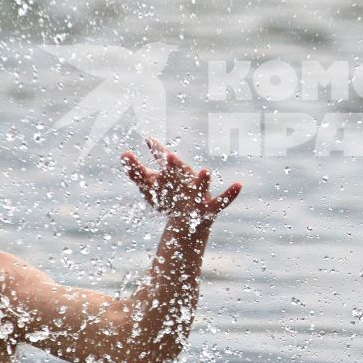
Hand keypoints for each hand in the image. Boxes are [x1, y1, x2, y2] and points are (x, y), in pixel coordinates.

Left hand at [122, 137, 241, 230]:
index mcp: (172, 172)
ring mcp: (199, 193)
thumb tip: (123, 154)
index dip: (155, 152)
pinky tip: (239, 185)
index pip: (162, 160)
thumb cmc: (168, 198)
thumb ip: (136, 171)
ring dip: (203, 180)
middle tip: (167, 156)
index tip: (148, 140)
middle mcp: (187, 179)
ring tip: (205, 171)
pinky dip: (231, 194)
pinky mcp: (209, 208)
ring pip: (201, 186)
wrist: (186, 223)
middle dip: (174, 166)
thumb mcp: (150, 186)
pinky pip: (222, 201)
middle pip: (179, 172)